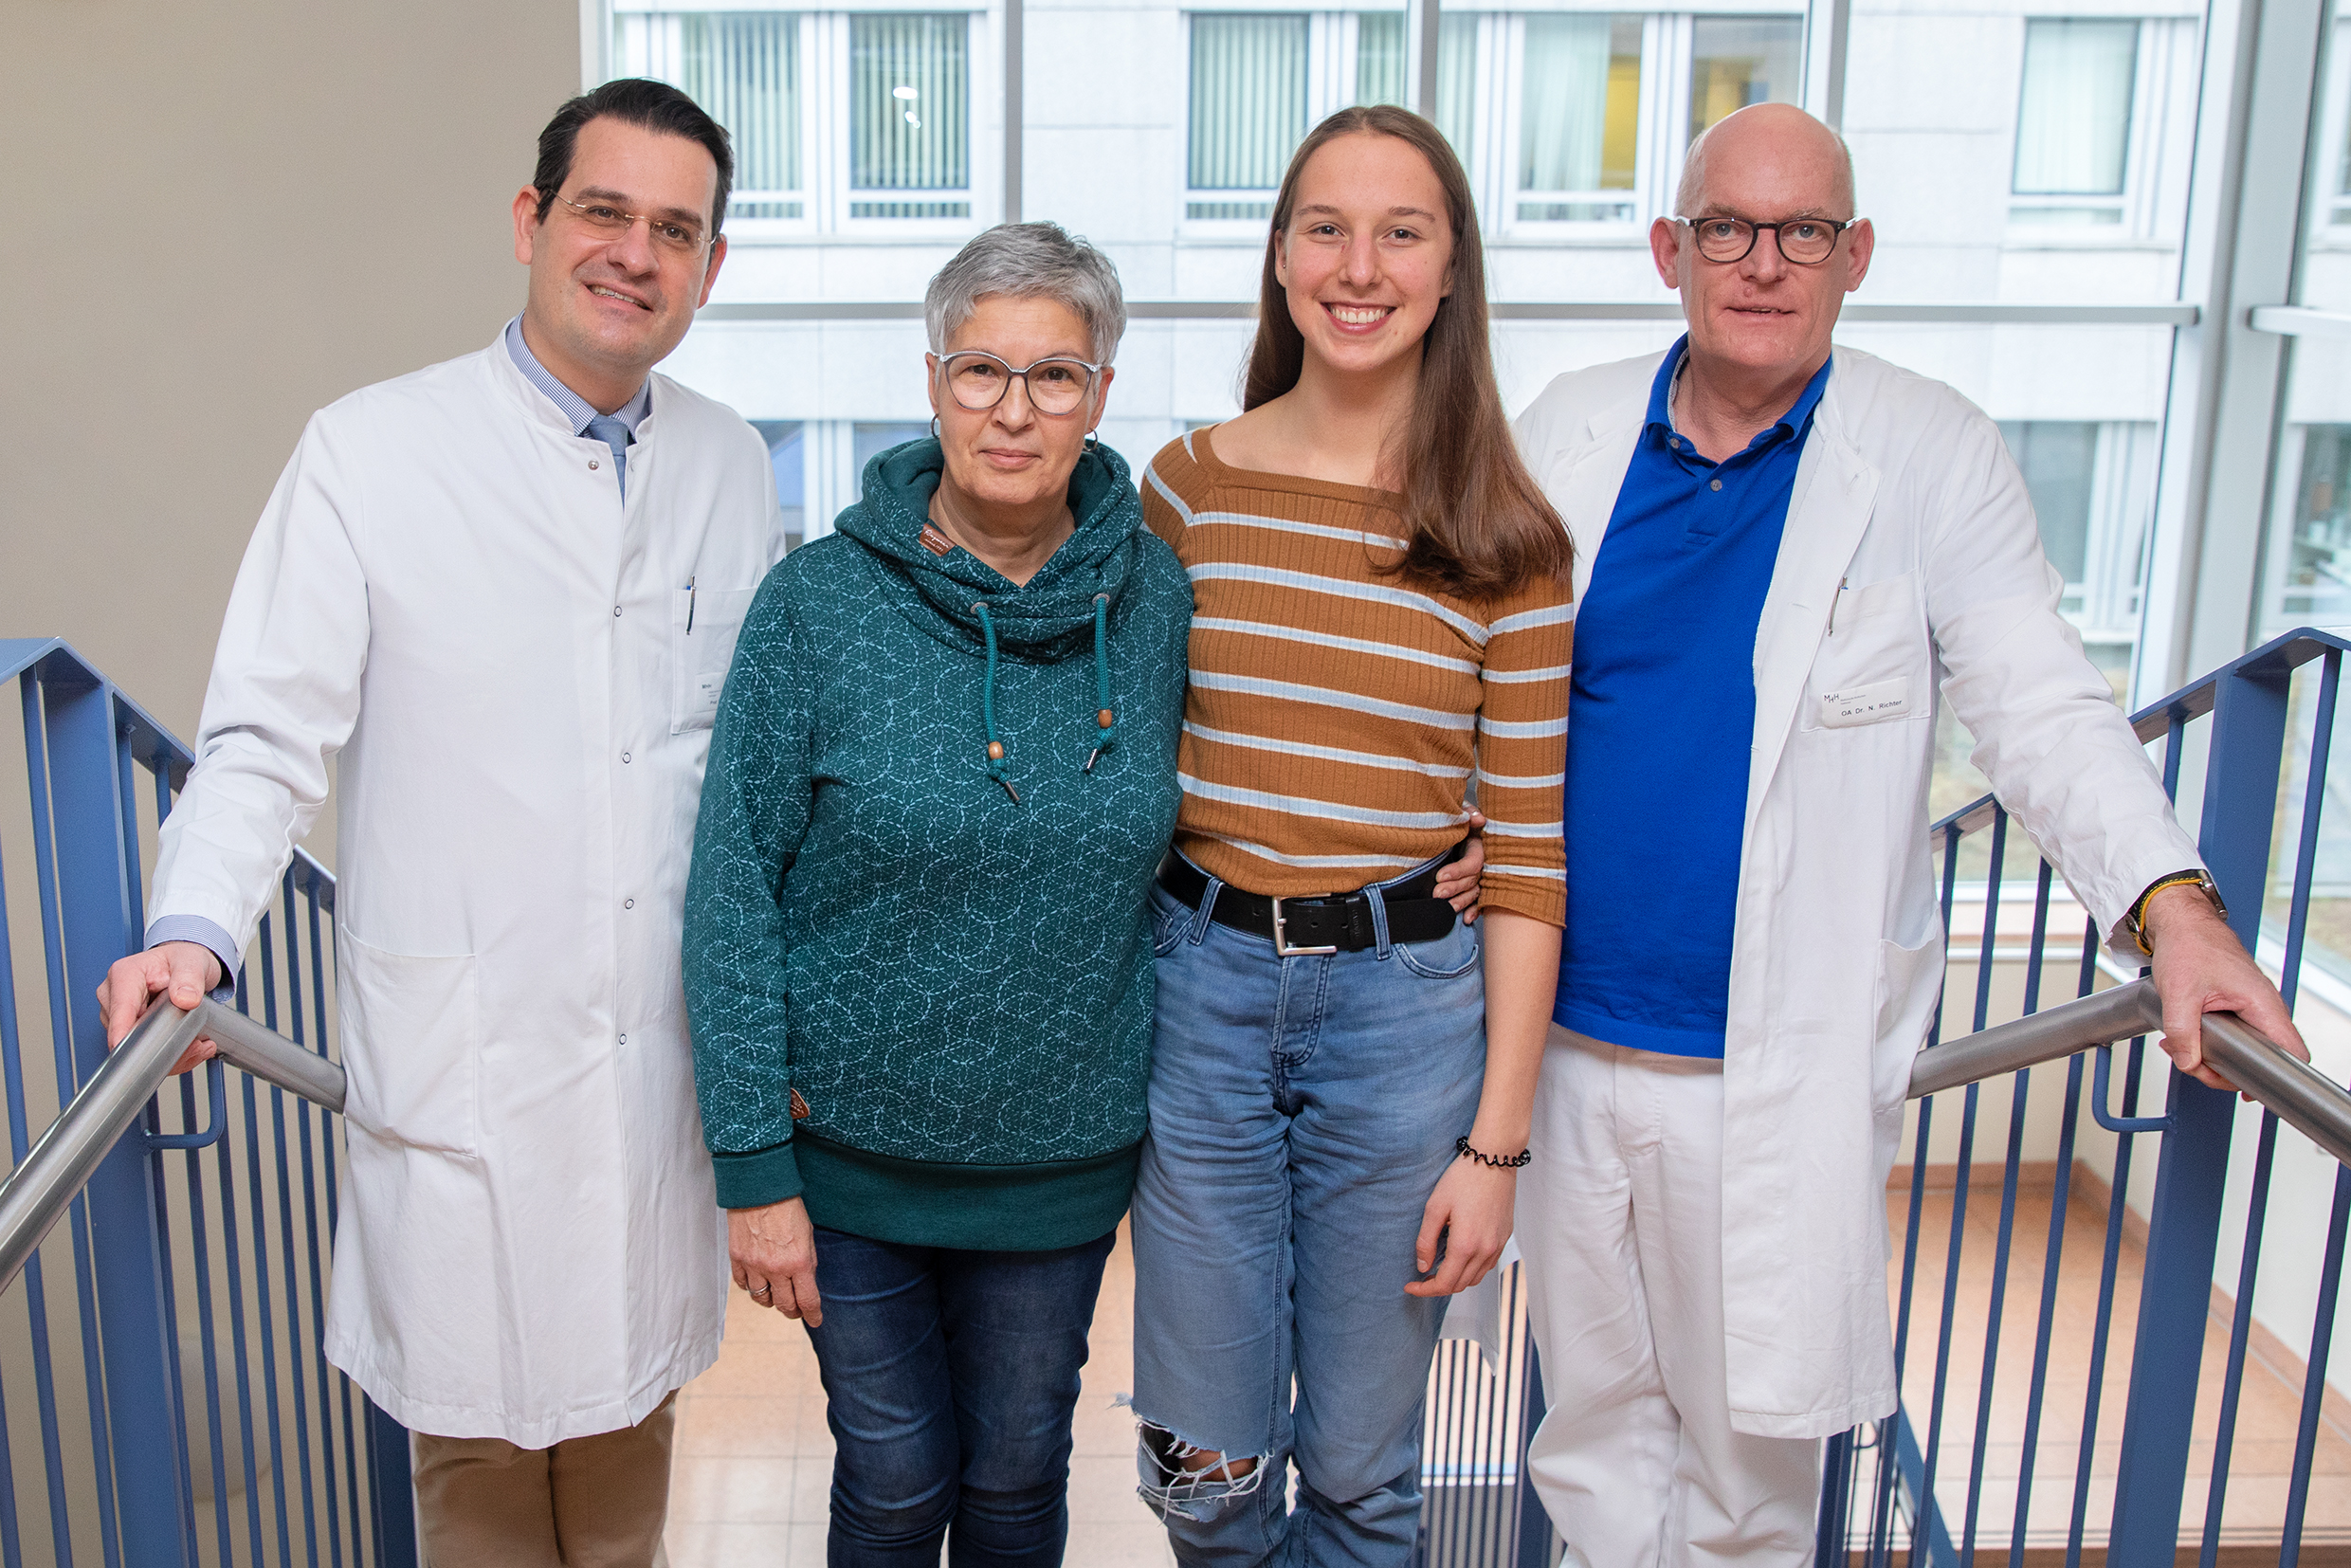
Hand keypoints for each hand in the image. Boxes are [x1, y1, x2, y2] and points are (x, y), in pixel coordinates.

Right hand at [95, 942, 222, 1073]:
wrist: (185, 965)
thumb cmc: (183, 959)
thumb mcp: (192, 962)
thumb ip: (189, 978)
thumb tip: (185, 1000)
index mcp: (124, 974)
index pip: (120, 1008)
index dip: (123, 1031)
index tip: (127, 1049)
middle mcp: (114, 995)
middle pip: (126, 1032)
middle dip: (160, 1043)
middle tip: (196, 1044)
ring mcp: (117, 1014)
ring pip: (135, 1045)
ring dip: (168, 1051)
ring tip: (197, 1042)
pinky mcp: (126, 1027)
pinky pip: (142, 1049)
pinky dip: (168, 1054)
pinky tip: (189, 1047)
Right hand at [728, 1197, 822, 1325]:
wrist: (760, 1188)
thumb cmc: (788, 1207)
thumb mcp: (808, 1235)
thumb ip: (807, 1262)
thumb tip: (806, 1283)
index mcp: (799, 1262)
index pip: (807, 1300)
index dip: (813, 1314)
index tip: (816, 1320)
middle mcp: (776, 1268)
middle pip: (784, 1305)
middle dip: (793, 1311)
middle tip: (797, 1309)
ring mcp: (754, 1265)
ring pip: (762, 1299)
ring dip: (772, 1301)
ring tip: (777, 1295)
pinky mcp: (737, 1259)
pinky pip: (743, 1285)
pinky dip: (752, 1288)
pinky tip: (758, 1283)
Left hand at [1405, 1155, 1514, 1297]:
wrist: (1493, 1160)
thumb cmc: (1463, 1179)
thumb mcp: (1434, 1207)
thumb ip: (1426, 1240)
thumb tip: (1423, 1266)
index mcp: (1465, 1245)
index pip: (1445, 1283)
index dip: (1425, 1290)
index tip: (1410, 1286)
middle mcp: (1485, 1251)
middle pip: (1460, 1285)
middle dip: (1438, 1287)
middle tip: (1421, 1277)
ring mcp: (1497, 1246)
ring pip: (1475, 1278)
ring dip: (1456, 1279)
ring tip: (1438, 1268)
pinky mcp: (1504, 1238)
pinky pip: (1487, 1266)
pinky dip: (1471, 1270)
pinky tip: (1459, 1257)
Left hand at [1437, 812, 1487, 923]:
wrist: (1448, 827)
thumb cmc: (1454, 819)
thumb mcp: (1459, 811)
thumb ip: (1467, 812)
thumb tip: (1478, 819)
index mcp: (1478, 846)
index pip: (1473, 862)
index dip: (1458, 870)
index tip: (1439, 876)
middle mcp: (1481, 863)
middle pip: (1472, 879)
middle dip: (1455, 888)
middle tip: (1437, 893)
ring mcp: (1479, 876)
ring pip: (1474, 892)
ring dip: (1461, 901)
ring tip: (1446, 908)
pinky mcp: (1473, 886)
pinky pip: (1478, 901)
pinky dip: (1474, 910)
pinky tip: (1467, 919)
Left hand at [2142, 885, 2307, 1093]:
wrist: (2180, 922)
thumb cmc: (2188, 945)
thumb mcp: (2178, 994)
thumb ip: (2183, 1033)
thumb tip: (2189, 1063)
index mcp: (2262, 1004)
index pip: (2292, 1052)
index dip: (2278, 1077)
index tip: (2249, 1089)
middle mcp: (2263, 1009)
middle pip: (2261, 1059)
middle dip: (2223, 1069)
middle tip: (2191, 1062)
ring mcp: (2251, 1009)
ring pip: (2242, 1050)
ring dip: (2209, 1056)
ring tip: (2179, 1046)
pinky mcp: (2236, 1008)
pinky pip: (2230, 1037)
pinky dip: (2206, 1043)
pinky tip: (2184, 1039)